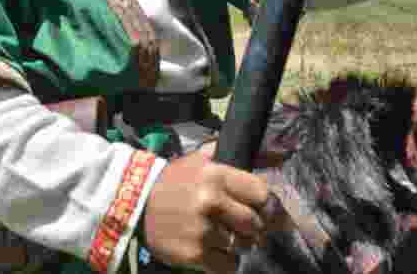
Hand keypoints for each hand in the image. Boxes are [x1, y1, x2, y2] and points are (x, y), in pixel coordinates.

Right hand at [141, 143, 285, 273]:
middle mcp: (211, 201)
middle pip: (255, 222)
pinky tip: (213, 251)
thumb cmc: (173, 181)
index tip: (263, 209)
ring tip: (223, 236)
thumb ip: (235, 159)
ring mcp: (203, 230)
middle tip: (242, 226)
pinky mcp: (194, 254)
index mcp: (216, 175)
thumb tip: (281, 154)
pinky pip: (229, 266)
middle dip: (253, 227)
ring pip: (243, 246)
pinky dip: (226, 262)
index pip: (261, 193)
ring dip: (238, 244)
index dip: (265, 204)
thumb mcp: (200, 161)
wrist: (135, 204)